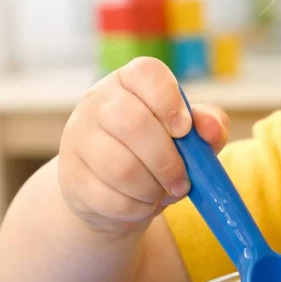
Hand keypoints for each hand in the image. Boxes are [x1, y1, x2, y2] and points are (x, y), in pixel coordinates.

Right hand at [59, 57, 229, 232]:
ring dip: (153, 189)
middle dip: (168, 160)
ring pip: (121, 167)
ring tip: (163, 192)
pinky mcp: (71, 176)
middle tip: (182, 180)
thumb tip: (209, 126)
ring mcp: (78, 139)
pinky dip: (136, 208)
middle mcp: (97, 103)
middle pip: (133, 123)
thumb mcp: (190, 137)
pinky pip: (109, 198)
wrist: (113, 191)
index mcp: (129, 83)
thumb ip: (209, 125)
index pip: (145, 73)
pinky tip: (143, 203)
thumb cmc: (159, 153)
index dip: (169, 101)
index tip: (184, 130)